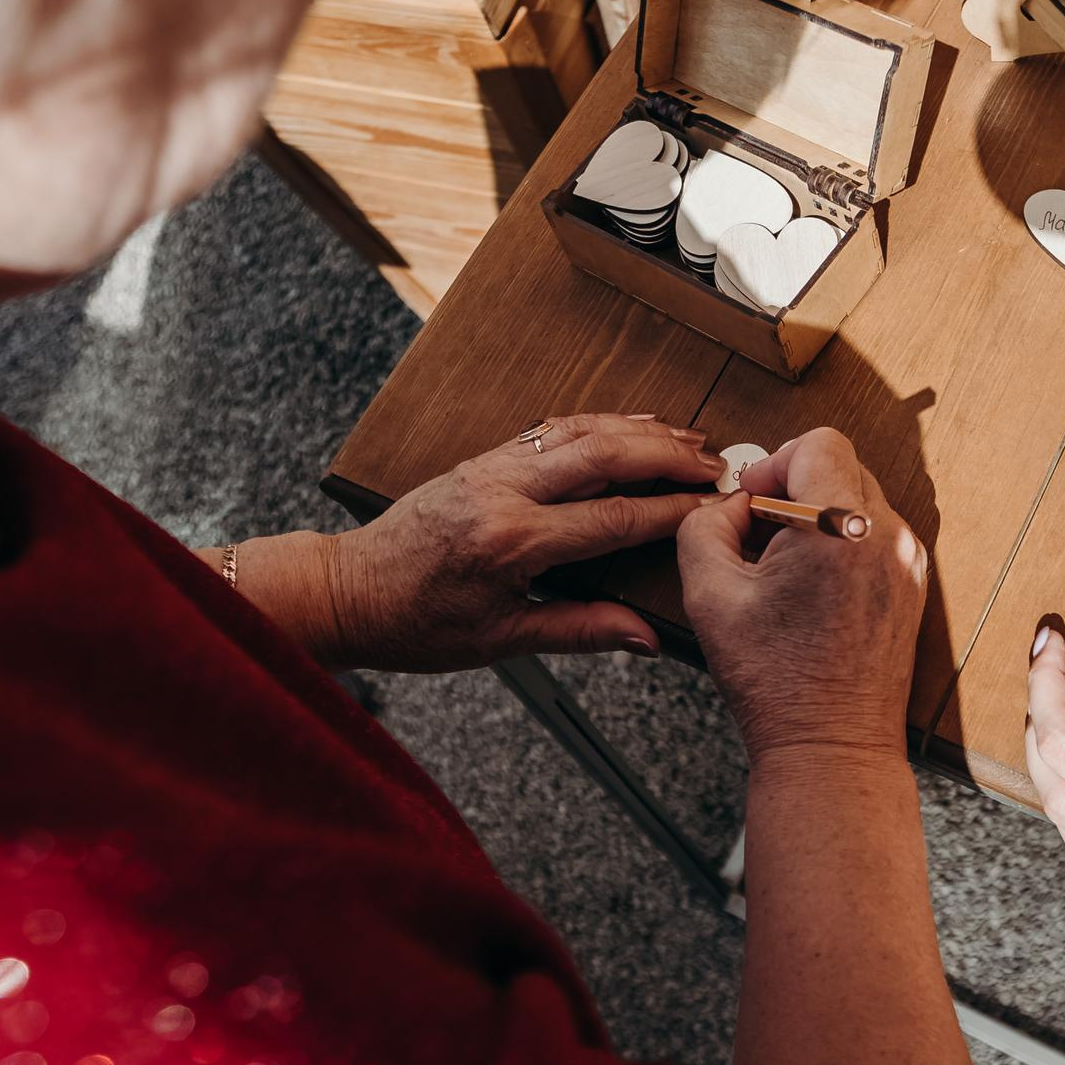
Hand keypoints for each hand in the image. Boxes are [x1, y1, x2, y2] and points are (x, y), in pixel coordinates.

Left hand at [311, 413, 723, 670]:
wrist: (349, 591)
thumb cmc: (416, 624)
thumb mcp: (502, 641)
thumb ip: (580, 630)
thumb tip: (645, 639)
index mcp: (511, 542)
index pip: (613, 518)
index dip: (671, 512)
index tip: (712, 508)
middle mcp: (502, 493)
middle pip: (604, 455)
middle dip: (667, 456)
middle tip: (715, 465)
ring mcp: (490, 468)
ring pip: (580, 431)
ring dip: (639, 430)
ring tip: (689, 439)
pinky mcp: (482, 459)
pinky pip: (551, 430)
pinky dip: (598, 424)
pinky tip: (629, 425)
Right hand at [677, 429, 928, 761]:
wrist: (831, 746)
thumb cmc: (776, 682)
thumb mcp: (709, 596)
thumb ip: (704, 526)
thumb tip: (730, 505)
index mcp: (840, 527)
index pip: (818, 442)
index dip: (774, 462)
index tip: (753, 501)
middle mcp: (887, 536)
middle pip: (840, 464)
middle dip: (794, 487)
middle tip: (760, 535)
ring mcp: (908, 561)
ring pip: (859, 498)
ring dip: (818, 516)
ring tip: (784, 568)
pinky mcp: (913, 585)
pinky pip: (875, 535)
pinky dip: (841, 544)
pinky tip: (810, 588)